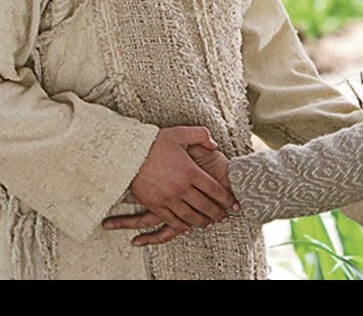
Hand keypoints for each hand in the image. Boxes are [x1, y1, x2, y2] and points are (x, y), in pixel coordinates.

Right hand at [120, 126, 238, 235]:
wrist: (127, 153)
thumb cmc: (154, 142)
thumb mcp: (180, 133)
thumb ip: (201, 135)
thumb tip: (214, 145)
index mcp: (190, 171)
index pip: (215, 189)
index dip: (227, 199)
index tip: (235, 205)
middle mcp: (181, 188)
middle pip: (205, 206)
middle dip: (218, 213)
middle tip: (226, 217)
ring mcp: (168, 198)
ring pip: (190, 216)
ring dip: (202, 221)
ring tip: (210, 224)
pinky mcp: (155, 204)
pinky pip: (171, 219)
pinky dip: (181, 225)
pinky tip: (187, 228)